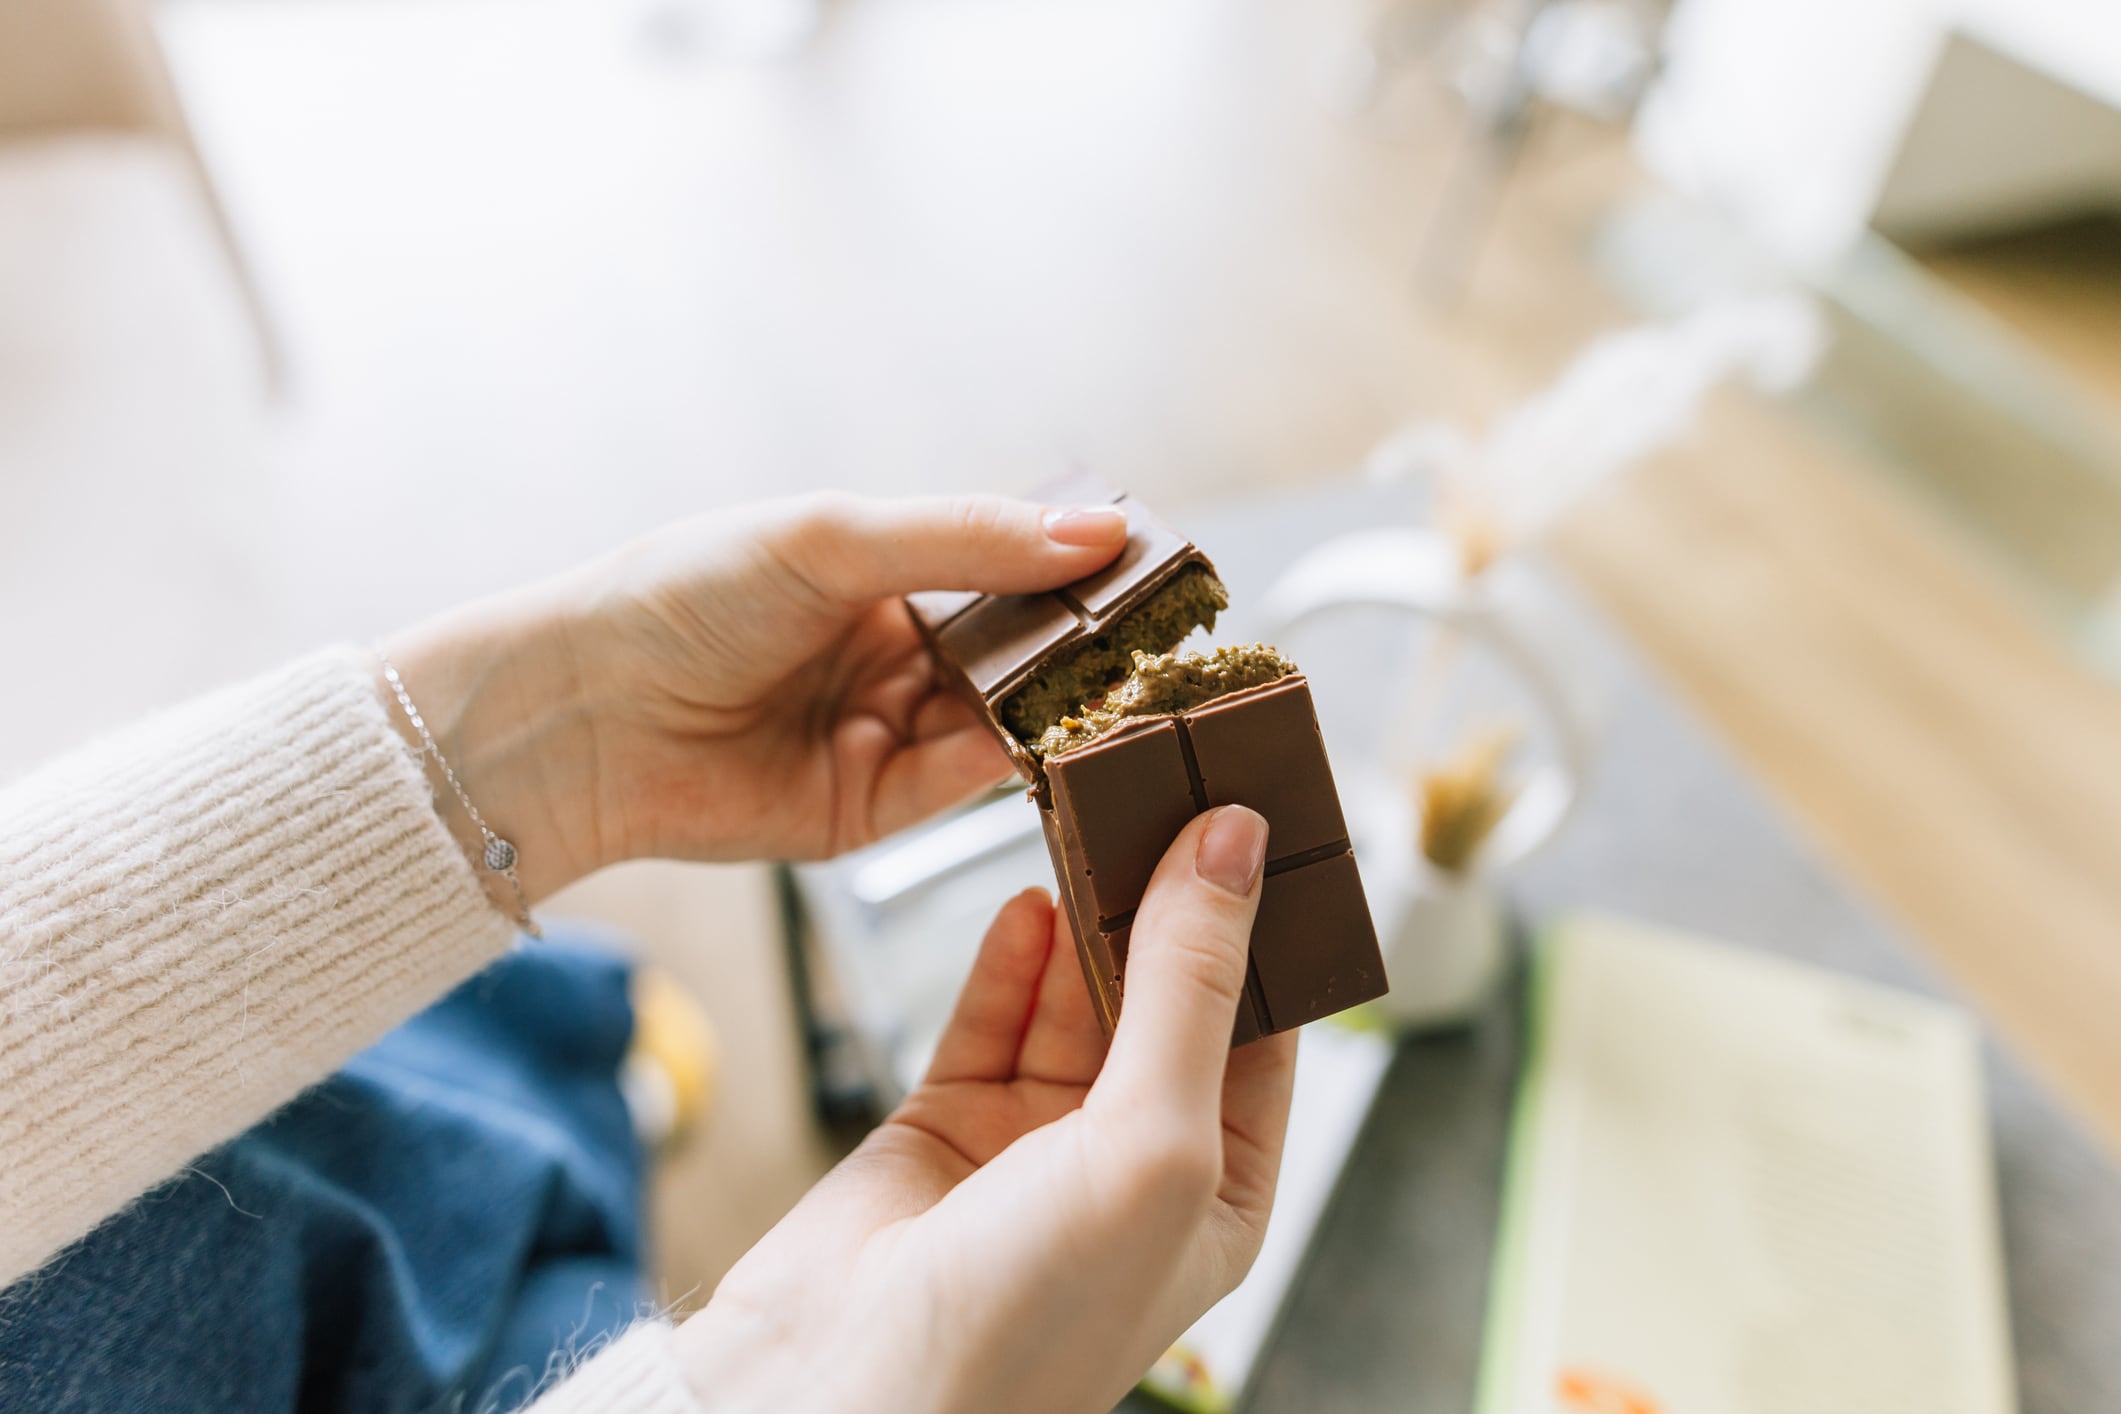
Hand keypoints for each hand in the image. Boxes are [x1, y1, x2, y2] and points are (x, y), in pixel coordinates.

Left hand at [382, 493, 1128, 898]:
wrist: (581, 711)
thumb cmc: (683, 597)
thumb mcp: (831, 539)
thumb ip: (965, 539)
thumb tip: (1098, 535)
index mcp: (880, 577)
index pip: (1003, 570)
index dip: (1069, 567)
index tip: (1147, 559)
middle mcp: (891, 658)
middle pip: (1014, 652)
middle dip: (1076, 643)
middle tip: (1155, 630)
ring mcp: (883, 736)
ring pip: (999, 720)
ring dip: (1052, 704)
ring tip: (1116, 681)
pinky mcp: (868, 812)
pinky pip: (958, 784)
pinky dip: (1006, 761)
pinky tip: (1044, 734)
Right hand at [670, 805, 1295, 1413]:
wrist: (839, 1398)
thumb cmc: (1028, 1322)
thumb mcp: (1154, 1141)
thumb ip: (1189, 986)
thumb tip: (1234, 847)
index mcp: (1217, 1190)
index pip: (1265, 1028)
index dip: (1265, 923)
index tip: (1261, 816)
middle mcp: (1132, 1163)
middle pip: (1166, 996)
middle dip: (1166, 900)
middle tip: (1168, 789)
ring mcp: (1036, 1141)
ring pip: (1075, 993)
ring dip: (1087, 911)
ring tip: (1094, 815)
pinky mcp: (945, 1121)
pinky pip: (991, 1014)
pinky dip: (1009, 956)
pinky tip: (1026, 898)